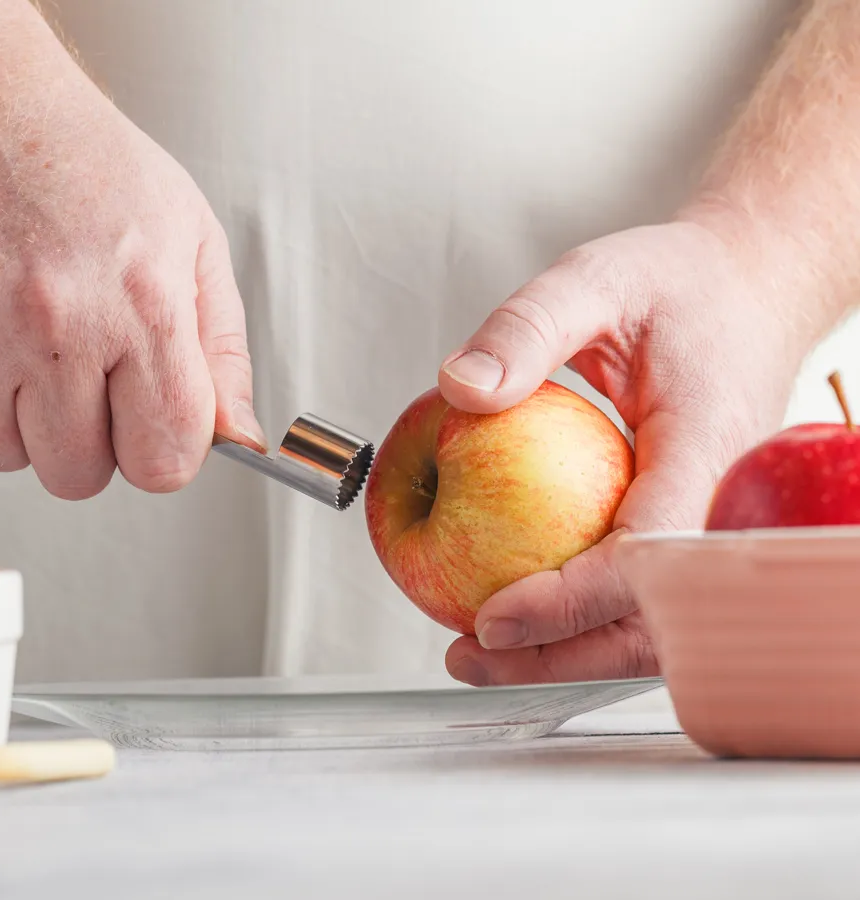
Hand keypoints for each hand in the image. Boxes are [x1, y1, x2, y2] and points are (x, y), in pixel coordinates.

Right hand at [0, 9, 263, 498]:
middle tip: (112, 390)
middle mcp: (64, 327)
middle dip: (107, 446)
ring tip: (63, 366)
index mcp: (146, 307)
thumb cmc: (101, 170)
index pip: (165, 458)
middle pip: (87, 475)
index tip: (168, 426)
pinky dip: (0, 410)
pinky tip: (22, 358)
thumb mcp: (198, 249)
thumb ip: (225, 353)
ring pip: (23, 459)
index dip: (171, 452)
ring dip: (48, 430)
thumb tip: (236, 433)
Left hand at [438, 216, 809, 684]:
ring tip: (485, 652)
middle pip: (654, 618)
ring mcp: (711, 524)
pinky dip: (584, 619)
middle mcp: (721, 503)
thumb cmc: (680, 287)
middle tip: (469, 653)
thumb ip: (527, 329)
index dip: (573, 600)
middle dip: (560, 655)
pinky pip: (644, 594)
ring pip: (653, 623)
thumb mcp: (595, 281)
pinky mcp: (690, 529)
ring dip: (570, 653)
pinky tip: (526, 614)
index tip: (492, 616)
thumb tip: (460, 390)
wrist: (744, 291)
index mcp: (706, 445)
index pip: (648, 551)